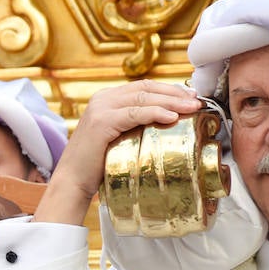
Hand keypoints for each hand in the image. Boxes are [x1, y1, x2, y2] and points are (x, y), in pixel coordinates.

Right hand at [34, 80, 201, 224]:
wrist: (71, 182)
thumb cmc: (96, 167)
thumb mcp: (118, 139)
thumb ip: (134, 127)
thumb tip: (166, 125)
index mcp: (106, 100)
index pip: (143, 87)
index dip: (168, 89)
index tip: (189, 96)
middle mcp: (102, 99)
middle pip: (146, 88)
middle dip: (174, 93)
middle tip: (196, 101)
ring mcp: (101, 108)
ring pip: (143, 98)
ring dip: (171, 101)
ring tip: (191, 108)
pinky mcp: (102, 121)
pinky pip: (135, 113)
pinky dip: (155, 113)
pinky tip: (172, 117)